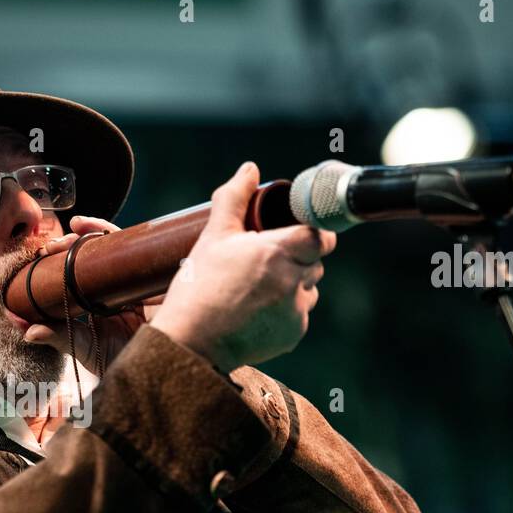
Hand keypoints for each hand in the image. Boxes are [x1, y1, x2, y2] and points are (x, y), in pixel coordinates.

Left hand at [22, 215, 155, 367]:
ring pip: (98, 248)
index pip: (66, 282)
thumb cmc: (128, 360)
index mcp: (92, 307)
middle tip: (45, 249)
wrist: (166, 355)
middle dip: (62, 249)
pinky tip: (82, 223)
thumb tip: (28, 332)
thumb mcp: (89, 349)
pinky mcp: (143, 268)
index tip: (29, 265)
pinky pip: (122, 242)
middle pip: (81, 260)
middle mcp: (107, 290)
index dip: (48, 270)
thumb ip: (61, 338)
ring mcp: (125, 278)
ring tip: (64, 231)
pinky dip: (101, 229)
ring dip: (78, 235)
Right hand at [149, 162, 335, 371]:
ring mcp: (296, 311)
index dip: (313, 233)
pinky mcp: (293, 335)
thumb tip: (249, 169)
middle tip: (264, 263)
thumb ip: (233, 198)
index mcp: (278, 252)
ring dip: (292, 286)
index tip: (297, 235)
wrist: (191, 343)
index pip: (321, 236)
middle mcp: (293, 282)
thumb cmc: (199, 286)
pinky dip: (283, 313)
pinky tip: (255, 313)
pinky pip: (299, 316)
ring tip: (256, 291)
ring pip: (308, 289)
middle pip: (315, 262)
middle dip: (297, 259)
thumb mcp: (213, 237)